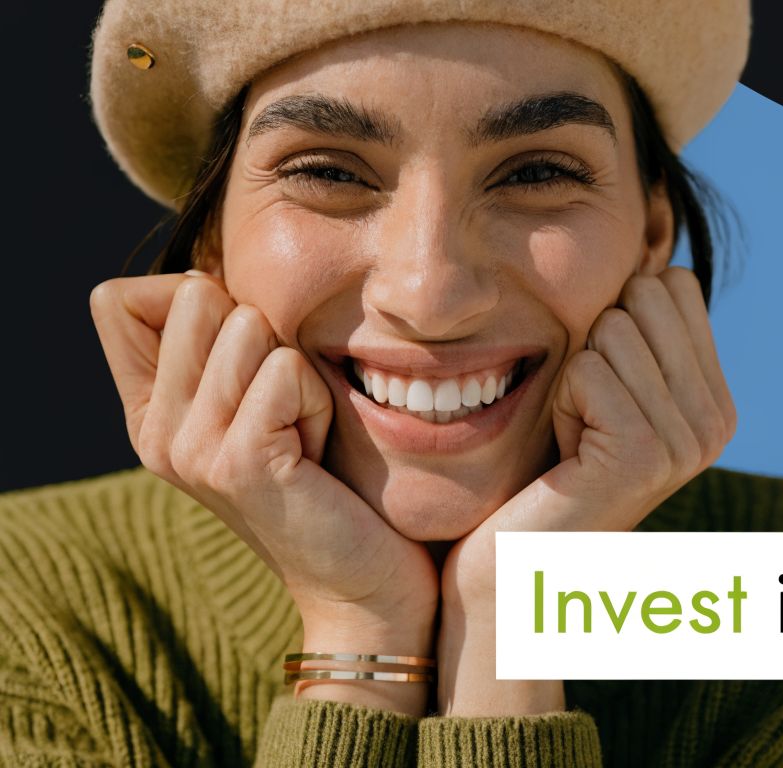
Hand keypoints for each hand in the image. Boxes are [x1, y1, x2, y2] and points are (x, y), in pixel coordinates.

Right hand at [89, 271, 439, 715]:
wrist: (363, 585)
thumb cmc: (333, 483)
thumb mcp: (266, 404)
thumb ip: (224, 347)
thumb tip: (208, 275)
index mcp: (150, 413)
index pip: (119, 297)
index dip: (196, 297)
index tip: (249, 362)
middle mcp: (156, 432)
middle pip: (195, 295)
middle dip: (266, 335)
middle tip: (289, 409)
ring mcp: (188, 450)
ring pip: (246, 325)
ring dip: (300, 372)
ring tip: (307, 433)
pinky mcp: (237, 463)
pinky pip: (285, 370)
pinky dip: (321, 400)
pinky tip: (319, 453)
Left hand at [435, 267, 735, 715]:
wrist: (518, 566)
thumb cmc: (547, 470)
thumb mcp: (604, 385)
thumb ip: (637, 325)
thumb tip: (653, 227)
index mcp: (718, 400)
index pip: (674, 285)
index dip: (616, 320)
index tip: (601, 392)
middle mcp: (717, 422)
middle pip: (647, 296)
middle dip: (594, 342)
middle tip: (584, 416)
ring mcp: (688, 440)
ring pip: (614, 328)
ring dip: (572, 376)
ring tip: (574, 438)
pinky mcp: (645, 453)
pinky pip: (589, 368)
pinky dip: (561, 401)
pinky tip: (566, 454)